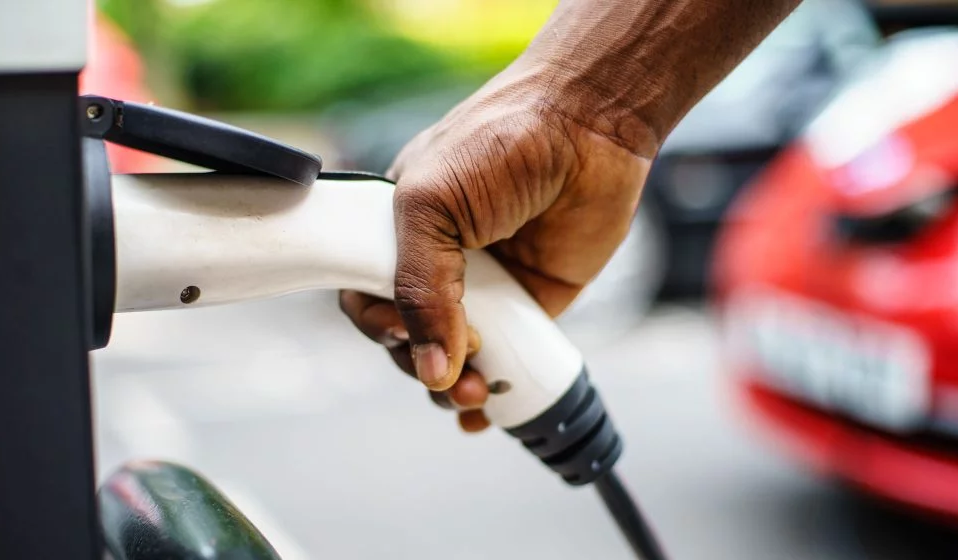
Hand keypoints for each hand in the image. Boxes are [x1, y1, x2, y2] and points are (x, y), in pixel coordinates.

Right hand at [339, 64, 651, 431]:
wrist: (590, 124)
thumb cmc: (501, 140)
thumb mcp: (432, 203)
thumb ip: (420, 286)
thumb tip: (431, 366)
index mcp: (400, 230)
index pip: (367, 295)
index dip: (378, 325)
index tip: (401, 334)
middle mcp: (440, 261)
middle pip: (409, 336)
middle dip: (421, 364)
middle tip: (449, 371)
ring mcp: (486, 284)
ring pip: (455, 355)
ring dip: (456, 386)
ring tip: (476, 392)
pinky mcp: (532, 300)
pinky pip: (509, 356)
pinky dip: (498, 390)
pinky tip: (489, 413)